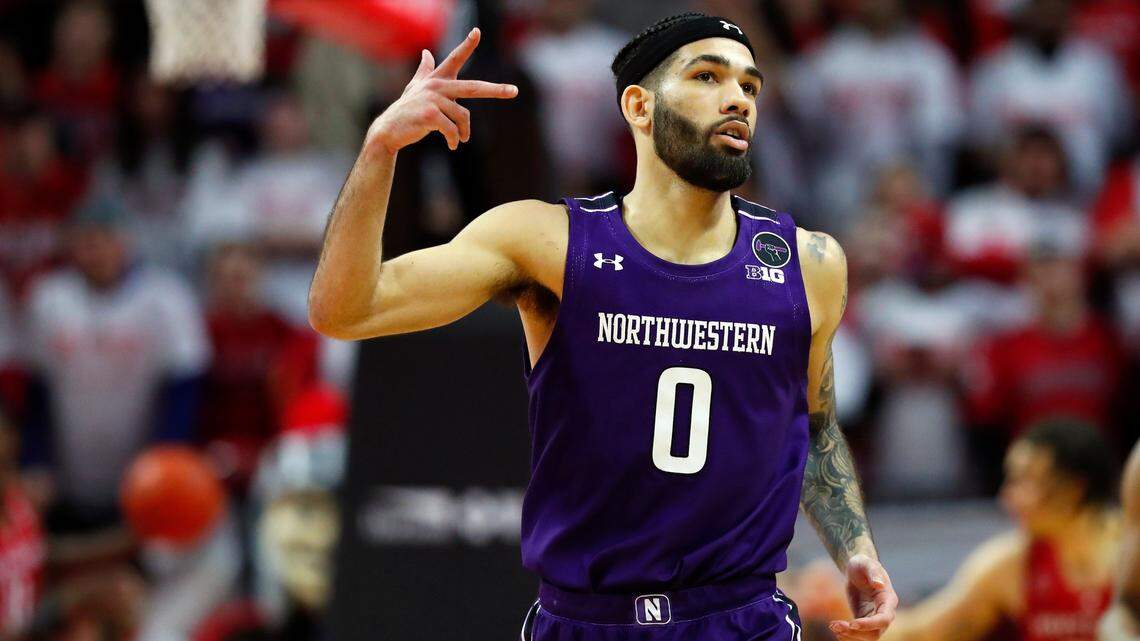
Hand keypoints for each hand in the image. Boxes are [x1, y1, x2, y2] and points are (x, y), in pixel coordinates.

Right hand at [367, 27, 517, 153]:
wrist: (389, 130)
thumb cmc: (406, 110)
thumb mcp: (415, 88)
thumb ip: (425, 70)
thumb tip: (426, 53)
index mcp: (436, 79)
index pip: (455, 58)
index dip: (467, 44)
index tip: (477, 32)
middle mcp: (436, 86)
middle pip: (473, 87)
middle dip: (496, 90)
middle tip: (514, 91)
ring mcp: (433, 99)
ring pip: (463, 117)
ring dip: (462, 132)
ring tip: (458, 139)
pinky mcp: (430, 115)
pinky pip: (453, 130)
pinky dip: (455, 139)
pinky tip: (452, 145)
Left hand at [829, 554, 897, 640]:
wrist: (856, 568)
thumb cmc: (863, 564)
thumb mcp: (866, 564)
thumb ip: (873, 573)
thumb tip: (880, 584)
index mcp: (888, 600)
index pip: (883, 619)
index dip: (869, 624)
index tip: (852, 623)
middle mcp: (884, 612)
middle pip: (875, 632)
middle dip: (856, 632)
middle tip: (836, 625)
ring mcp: (874, 618)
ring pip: (867, 636)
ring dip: (850, 635)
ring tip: (833, 626)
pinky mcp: (864, 619)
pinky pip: (859, 632)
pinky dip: (848, 633)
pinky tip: (836, 629)